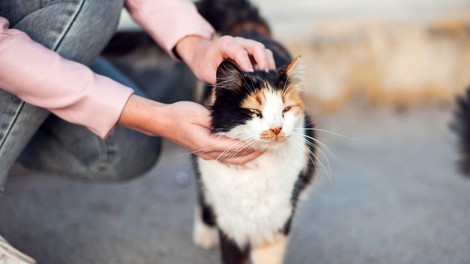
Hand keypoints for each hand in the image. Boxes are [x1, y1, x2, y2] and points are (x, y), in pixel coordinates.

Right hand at [118, 95, 262, 164]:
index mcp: (207, 143)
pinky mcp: (206, 152)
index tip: (266, 140)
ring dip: (249, 156)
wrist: (163, 122)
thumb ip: (217, 120)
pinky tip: (249, 152)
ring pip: (233, 160)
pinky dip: (240, 155)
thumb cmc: (179, 114)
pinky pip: (227, 157)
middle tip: (270, 145)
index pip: (236, 147)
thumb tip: (236, 122)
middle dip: (255, 153)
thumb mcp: (199, 113)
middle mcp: (208, 153)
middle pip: (238, 158)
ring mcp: (207, 154)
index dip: (252, 145)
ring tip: (263, 149)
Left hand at [175, 35, 275, 83]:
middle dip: (263, 62)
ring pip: (264, 51)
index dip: (246, 63)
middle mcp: (239, 42)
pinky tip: (266, 79)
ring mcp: (247, 47)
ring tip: (268, 80)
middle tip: (265, 78)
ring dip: (268, 65)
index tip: (250, 75)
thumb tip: (237, 88)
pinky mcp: (252, 54)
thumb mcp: (208, 73)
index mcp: (225, 44)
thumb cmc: (204, 64)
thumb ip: (222, 78)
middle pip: (257, 47)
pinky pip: (265, 57)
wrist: (202, 55)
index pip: (239, 51)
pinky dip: (267, 67)